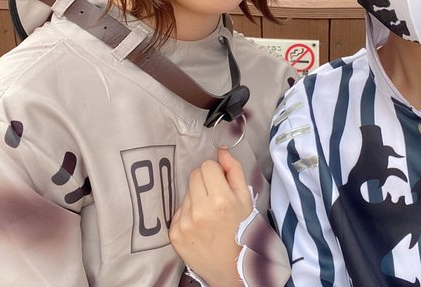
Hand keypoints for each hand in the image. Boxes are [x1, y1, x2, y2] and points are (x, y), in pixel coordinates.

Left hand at [170, 149, 252, 286]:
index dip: (216, 172)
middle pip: (194, 175)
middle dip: (205, 182)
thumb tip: (221, 150)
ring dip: (196, 198)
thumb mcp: (246, 200)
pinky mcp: (174, 234)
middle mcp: (199, 210)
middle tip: (215, 198)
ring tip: (209, 214)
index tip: (222, 183)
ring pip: (186, 192)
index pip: (207, 166)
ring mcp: (184, 223)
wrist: (234, 269)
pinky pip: (178, 210)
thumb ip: (234, 171)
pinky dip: (188, 214)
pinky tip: (200, 225)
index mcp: (220, 200)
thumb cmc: (243, 232)